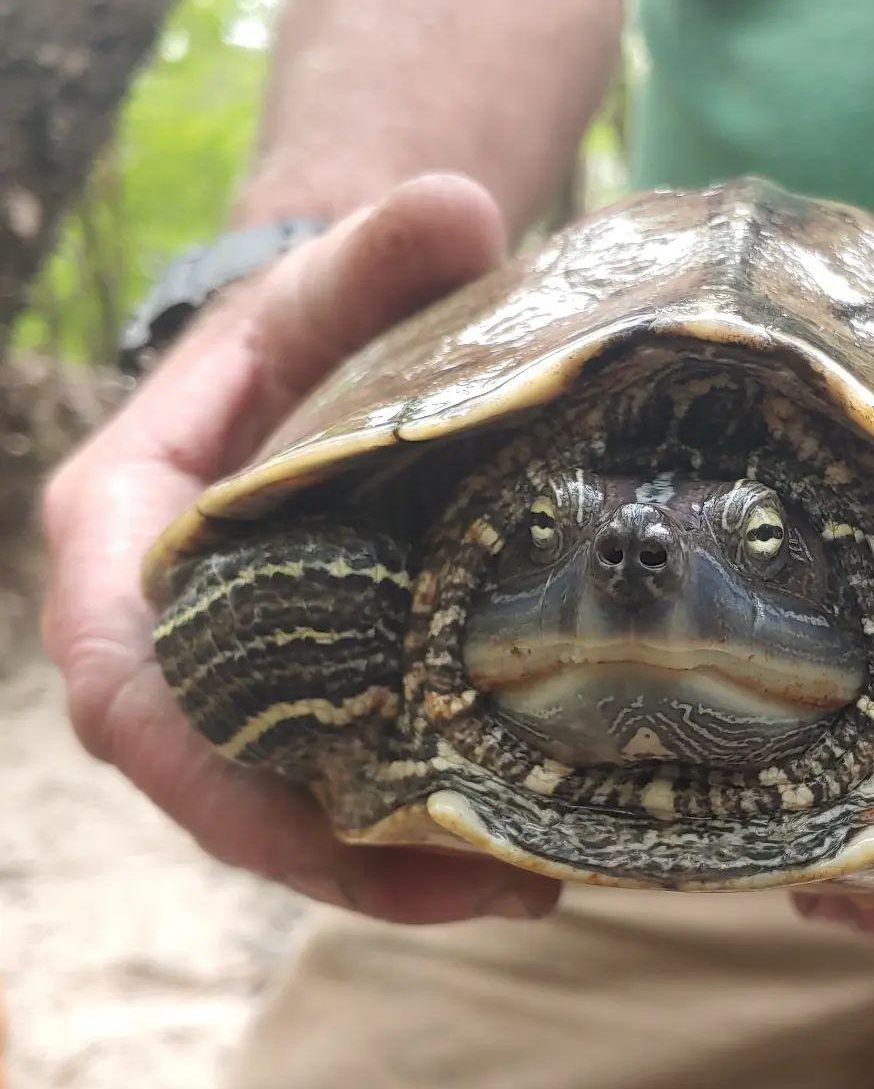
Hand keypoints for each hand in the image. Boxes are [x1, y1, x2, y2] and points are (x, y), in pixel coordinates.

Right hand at [43, 174, 560, 922]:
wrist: (317, 355)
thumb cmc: (299, 327)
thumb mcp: (327, 284)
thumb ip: (374, 248)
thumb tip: (461, 208)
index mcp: (125, 535)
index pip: (129, 687)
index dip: (210, 773)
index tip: (330, 834)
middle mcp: (161, 627)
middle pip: (218, 780)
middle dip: (338, 856)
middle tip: (495, 881)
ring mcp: (233, 666)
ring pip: (284, 803)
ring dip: (394, 865)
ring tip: (533, 879)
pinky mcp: (301, 682)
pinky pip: (336, 777)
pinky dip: (414, 824)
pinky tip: (526, 838)